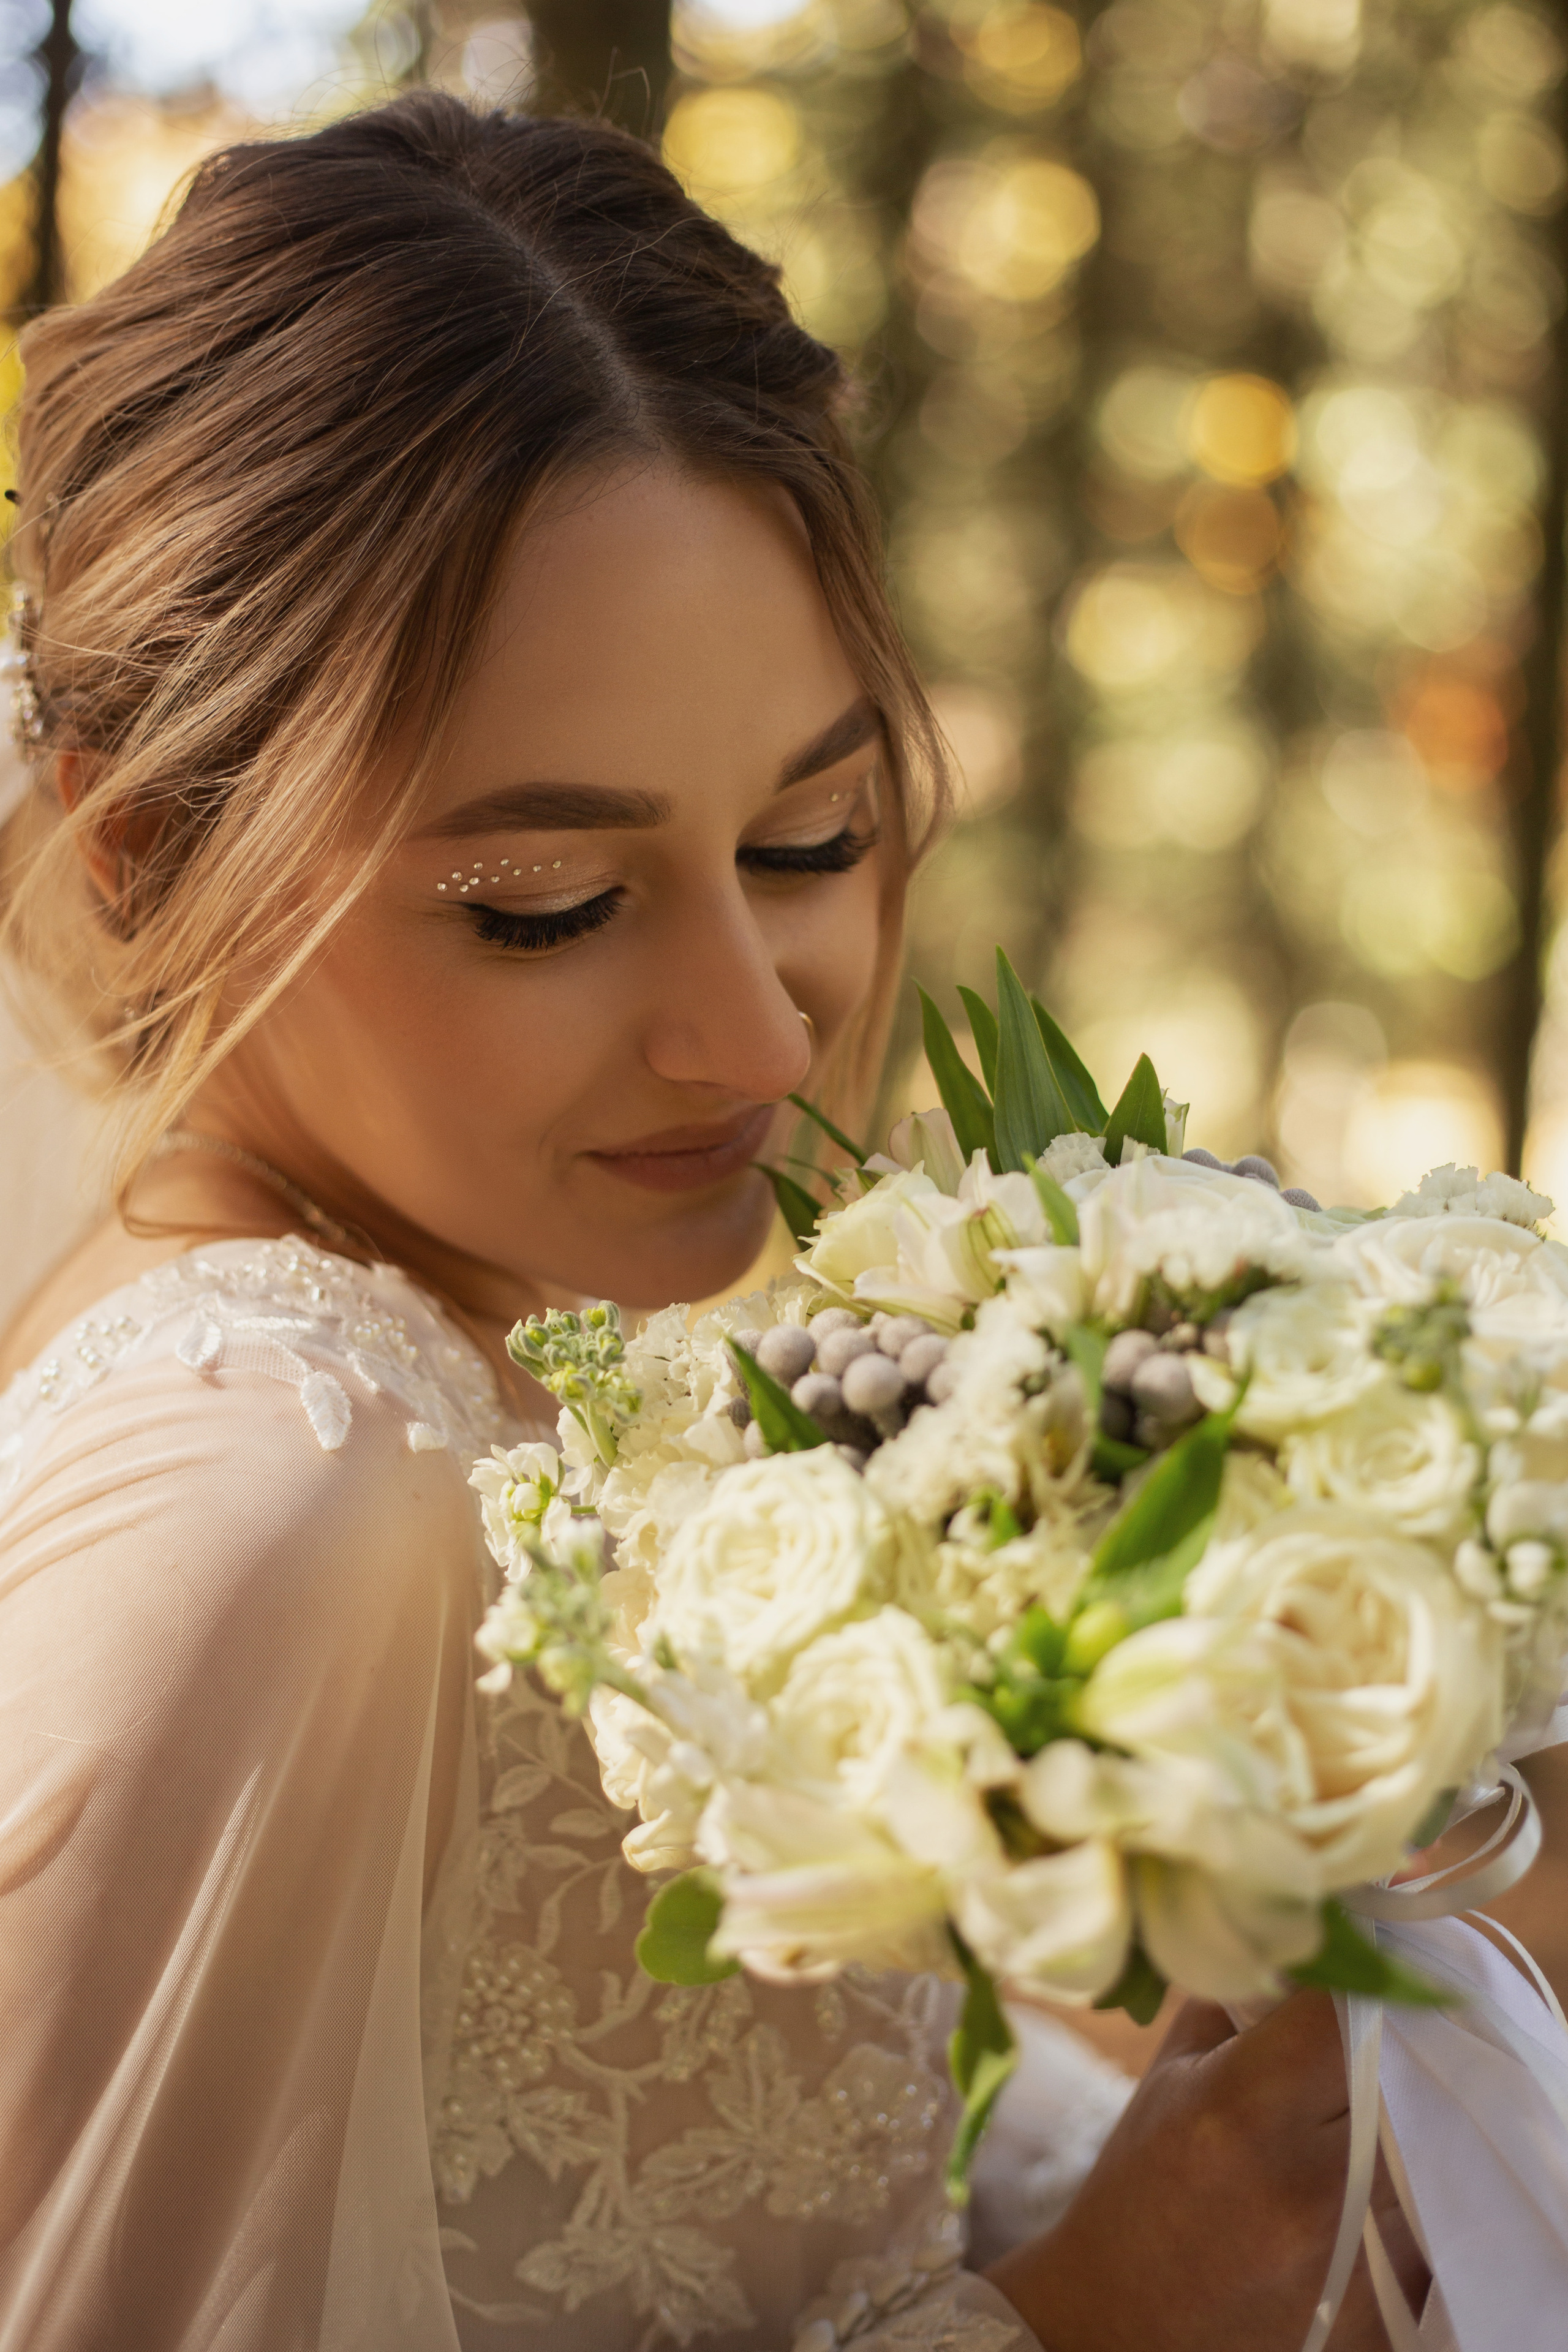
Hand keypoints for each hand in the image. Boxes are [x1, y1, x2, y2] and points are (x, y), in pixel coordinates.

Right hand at [985, 1991, 1428, 2351]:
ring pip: (1424, 2142)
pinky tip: (1353, 2179)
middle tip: (1355, 2034)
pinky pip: (1427, 2216)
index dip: (1351, 1973)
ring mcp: (1351, 2252)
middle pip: (1396, 2070)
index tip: (1349, 1961)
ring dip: (1398, 2117)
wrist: (1126, 2324)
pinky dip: (1405, 2189)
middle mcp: (1304, 2180)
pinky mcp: (1385, 2307)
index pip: (1341, 2007)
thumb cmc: (1141, 2187)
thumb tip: (1309, 1936)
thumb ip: (1241, 1996)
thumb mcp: (1174, 2073)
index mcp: (1239, 2109)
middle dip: (1381, 2042)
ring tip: (1344, 2115)